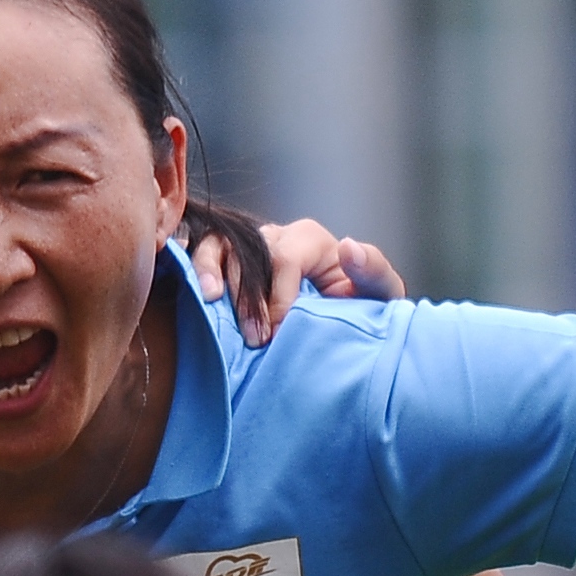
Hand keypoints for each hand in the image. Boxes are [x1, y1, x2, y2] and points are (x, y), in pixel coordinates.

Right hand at [186, 219, 405, 347]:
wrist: (346, 324)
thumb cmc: (363, 307)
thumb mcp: (381, 292)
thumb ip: (373, 269)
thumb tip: (348, 246)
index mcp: (309, 239)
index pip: (284, 258)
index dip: (278, 296)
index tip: (278, 335)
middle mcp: (275, 237)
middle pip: (248, 250)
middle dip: (247, 295)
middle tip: (253, 338)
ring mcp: (248, 249)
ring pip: (219, 245)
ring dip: (210, 271)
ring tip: (208, 301)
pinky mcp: (229, 266)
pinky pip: (205, 257)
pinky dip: (194, 270)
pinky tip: (193, 294)